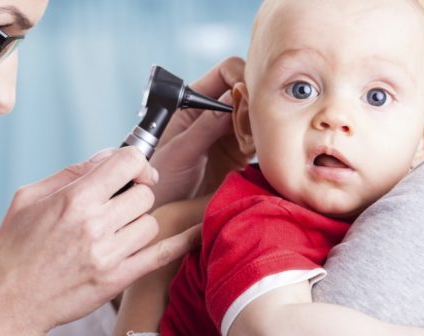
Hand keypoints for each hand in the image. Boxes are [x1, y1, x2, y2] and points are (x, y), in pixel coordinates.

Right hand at [0, 147, 200, 334]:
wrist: (7, 303)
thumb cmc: (13, 250)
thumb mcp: (28, 198)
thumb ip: (72, 172)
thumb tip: (108, 156)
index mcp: (73, 200)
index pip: (128, 161)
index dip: (134, 160)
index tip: (131, 168)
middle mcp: (95, 225)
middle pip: (144, 193)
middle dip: (135, 192)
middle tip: (120, 201)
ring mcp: (109, 254)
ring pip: (151, 221)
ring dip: (139, 220)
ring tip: (118, 227)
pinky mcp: (118, 279)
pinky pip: (163, 254)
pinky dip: (182, 240)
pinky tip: (194, 230)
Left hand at [149, 57, 248, 208]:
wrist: (161, 210)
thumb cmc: (159, 179)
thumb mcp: (180, 152)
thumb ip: (205, 126)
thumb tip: (232, 97)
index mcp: (193, 101)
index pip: (225, 72)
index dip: (241, 78)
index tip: (248, 98)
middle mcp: (212, 111)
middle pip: (246, 90)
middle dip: (255, 102)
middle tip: (254, 125)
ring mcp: (227, 131)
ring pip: (257, 114)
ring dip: (260, 125)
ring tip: (251, 144)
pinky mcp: (239, 152)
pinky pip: (259, 139)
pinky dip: (264, 143)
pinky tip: (255, 154)